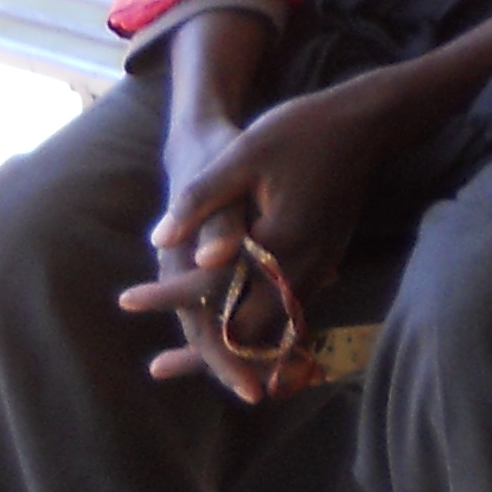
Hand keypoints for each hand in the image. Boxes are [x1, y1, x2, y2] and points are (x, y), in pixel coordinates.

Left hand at [123, 73, 406, 400]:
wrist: (365, 123)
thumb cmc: (300, 133)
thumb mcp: (244, 153)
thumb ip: (201, 199)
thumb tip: (158, 241)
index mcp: (281, 240)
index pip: (216, 285)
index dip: (168, 294)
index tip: (126, 299)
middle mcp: (304, 263)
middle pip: (251, 329)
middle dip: (206, 352)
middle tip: (157, 368)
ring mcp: (320, 265)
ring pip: (275, 327)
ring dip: (236, 348)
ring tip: (191, 362)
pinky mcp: (326, 260)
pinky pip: (291, 310)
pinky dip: (262, 329)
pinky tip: (240, 331)